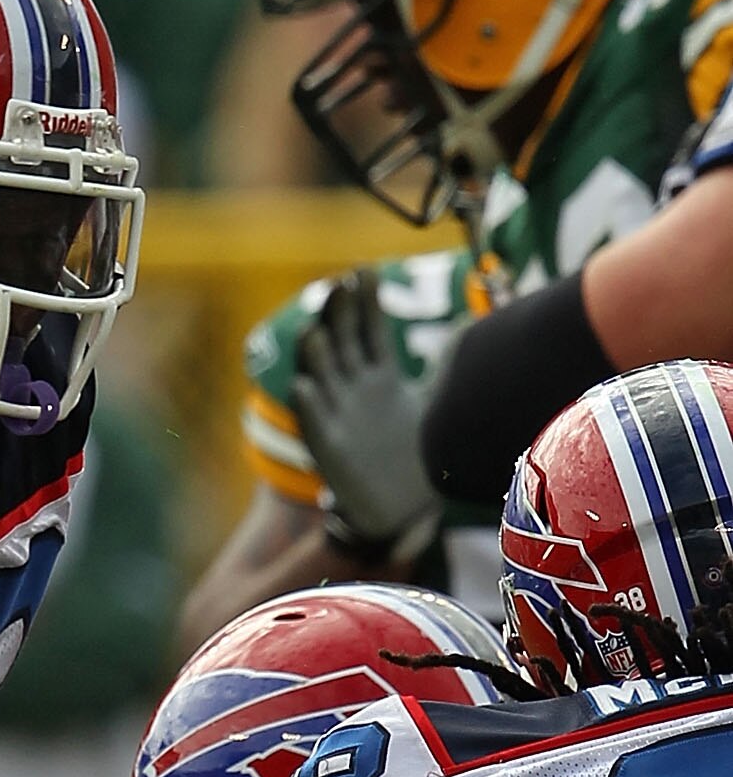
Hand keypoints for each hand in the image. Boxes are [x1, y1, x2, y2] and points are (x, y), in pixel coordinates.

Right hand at [289, 271, 439, 562]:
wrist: (404, 506)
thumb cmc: (418, 453)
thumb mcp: (436, 401)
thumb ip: (448, 364)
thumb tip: (473, 326)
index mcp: (379, 376)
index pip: (369, 329)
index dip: (365, 302)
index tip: (362, 270)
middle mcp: (353, 391)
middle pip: (344, 344)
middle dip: (339, 316)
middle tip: (337, 285)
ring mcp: (338, 418)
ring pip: (324, 378)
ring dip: (315, 355)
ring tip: (312, 330)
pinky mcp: (329, 450)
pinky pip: (315, 425)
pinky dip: (309, 406)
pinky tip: (303, 386)